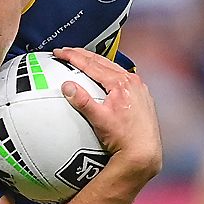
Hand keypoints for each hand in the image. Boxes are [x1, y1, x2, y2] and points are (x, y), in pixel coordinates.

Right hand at [53, 46, 161, 177]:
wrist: (143, 153)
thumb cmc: (123, 138)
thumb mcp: (99, 120)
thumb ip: (82, 101)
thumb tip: (67, 86)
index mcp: (121, 83)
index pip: (91, 64)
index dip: (73, 57)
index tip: (60, 53)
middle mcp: (132, 82)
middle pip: (101, 61)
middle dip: (82, 55)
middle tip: (66, 51)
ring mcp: (138, 88)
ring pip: (113, 67)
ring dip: (96, 62)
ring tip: (82, 59)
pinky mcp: (141, 96)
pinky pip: (122, 77)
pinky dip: (108, 72)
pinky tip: (103, 77)